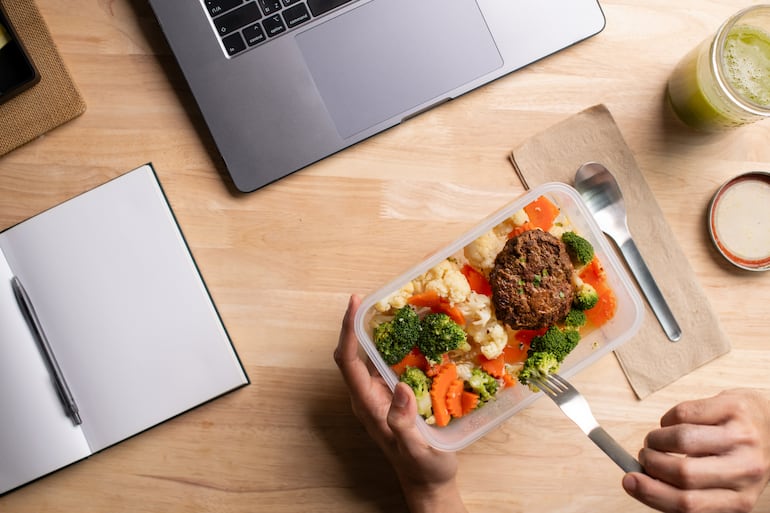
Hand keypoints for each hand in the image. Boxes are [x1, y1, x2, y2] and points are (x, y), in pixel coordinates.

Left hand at [334, 295, 467, 512]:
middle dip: (356, 324)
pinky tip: (409, 334)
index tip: (355, 302)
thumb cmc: (423, 469)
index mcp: (367, 405)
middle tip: (374, 297)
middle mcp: (367, 397)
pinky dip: (391, 345)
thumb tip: (400, 389)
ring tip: (391, 307)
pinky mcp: (389, 397)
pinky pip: (383, 364)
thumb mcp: (417, 450)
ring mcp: (377, 396)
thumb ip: (404, 424)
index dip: (348, 330)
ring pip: (366, 357)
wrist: (428, 483)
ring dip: (373, 332)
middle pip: (351, 354)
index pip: (348, 361)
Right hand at [623, 389, 769, 512]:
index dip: (651, 493)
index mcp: (739, 500)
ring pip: (681, 439)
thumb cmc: (737, 459)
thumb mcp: (720, 485)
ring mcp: (743, 438)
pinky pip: (684, 412)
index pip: (689, 504)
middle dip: (651, 463)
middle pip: (683, 473)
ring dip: (656, 439)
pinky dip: (667, 419)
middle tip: (645, 457)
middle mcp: (746, 471)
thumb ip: (684, 489)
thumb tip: (635, 481)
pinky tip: (673, 424)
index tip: (629, 481)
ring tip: (656, 441)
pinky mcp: (735, 408)